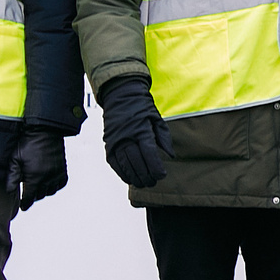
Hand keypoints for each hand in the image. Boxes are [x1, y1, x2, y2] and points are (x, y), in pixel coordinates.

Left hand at [4, 125, 68, 211]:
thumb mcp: (15, 159)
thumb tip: (9, 191)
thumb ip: (12, 176)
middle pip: (40, 195)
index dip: (25, 203)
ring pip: (50, 191)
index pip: (30, 197)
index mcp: (35, 177)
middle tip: (28, 194)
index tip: (23, 207)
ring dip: (43, 192)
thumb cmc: (27, 144)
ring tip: (37, 188)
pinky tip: (49, 183)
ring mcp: (57, 174)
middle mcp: (48, 178)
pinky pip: (60, 184)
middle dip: (33, 196)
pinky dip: (55, 186)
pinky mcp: (63, 169)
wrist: (46, 131)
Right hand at [96, 73, 171, 188]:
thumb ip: (163, 138)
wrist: (121, 96)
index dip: (155, 167)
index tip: (161, 175)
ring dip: (134, 177)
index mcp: (141, 130)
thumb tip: (170, 156)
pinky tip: (130, 179)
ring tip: (143, 183)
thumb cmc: (142, 108)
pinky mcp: (108, 144)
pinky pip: (114, 163)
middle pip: (136, 162)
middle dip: (146, 175)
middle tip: (153, 182)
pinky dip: (122, 173)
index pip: (148, 153)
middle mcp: (126, 137)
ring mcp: (115, 141)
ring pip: (124, 165)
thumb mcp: (157, 119)